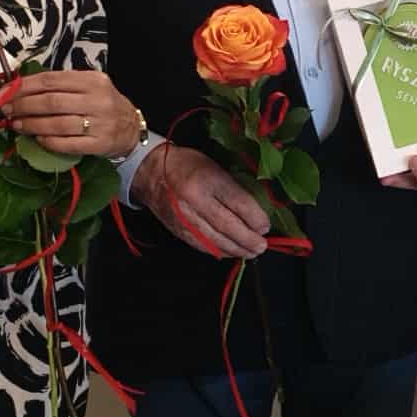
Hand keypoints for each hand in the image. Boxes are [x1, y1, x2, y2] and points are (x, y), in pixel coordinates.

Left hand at [0, 69, 140, 158]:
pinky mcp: (99, 144)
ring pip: (56, 124)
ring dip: (31, 125)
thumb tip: (19, 88)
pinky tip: (37, 139)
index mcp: (93, 80)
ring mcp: (100, 123)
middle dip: (23, 106)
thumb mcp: (88, 86)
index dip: (23, 87)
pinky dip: (47, 141)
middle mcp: (98, 100)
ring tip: (16, 125)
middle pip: (51, 102)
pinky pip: (66, 144)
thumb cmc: (103, 104)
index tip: (4, 93)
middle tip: (6, 111)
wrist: (131, 128)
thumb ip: (60, 85)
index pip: (51, 80)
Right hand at [140, 142, 270, 260]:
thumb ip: (233, 187)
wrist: (149, 172)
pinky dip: (220, 251)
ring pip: (215, 240)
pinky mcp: (178, 230)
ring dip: (237, 249)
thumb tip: (256, 210)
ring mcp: (184, 218)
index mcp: (207, 179)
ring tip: (252, 252)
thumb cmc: (187, 165)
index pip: (237, 202)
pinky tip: (231, 252)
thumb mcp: (214, 166)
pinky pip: (202, 245)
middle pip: (228, 226)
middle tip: (262, 245)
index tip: (266, 226)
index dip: (255, 218)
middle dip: (248, 239)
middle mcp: (195, 201)